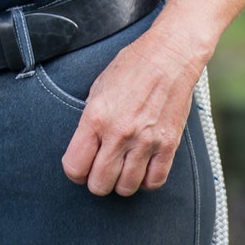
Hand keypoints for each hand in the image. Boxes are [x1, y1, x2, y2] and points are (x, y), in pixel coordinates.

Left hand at [61, 28, 198, 196]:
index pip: (75, 166)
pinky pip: (154, 182)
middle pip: (100, 184)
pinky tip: (142, 166)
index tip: (81, 166)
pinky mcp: (168, 145)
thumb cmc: (132, 67)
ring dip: (121, 182)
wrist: (168, 56)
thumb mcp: (98, 88)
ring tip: (122, 166)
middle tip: (101, 168)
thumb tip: (85, 148)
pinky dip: (146, 180)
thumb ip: (90, 121)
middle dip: (97, 180)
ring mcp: (145, 141)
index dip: (75, 171)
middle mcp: (119, 133)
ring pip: (126, 188)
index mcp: (96, 116)